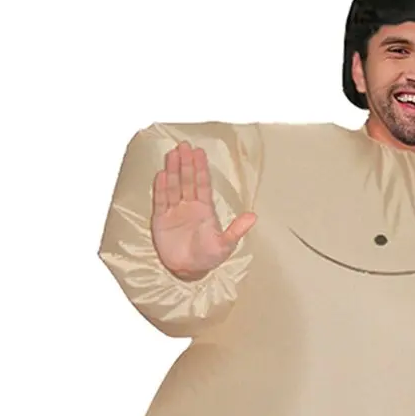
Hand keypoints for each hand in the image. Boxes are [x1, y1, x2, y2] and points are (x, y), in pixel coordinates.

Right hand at [150, 141, 256, 278]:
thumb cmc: (208, 257)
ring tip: (172, 154)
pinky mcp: (161, 219)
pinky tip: (161, 174)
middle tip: (184, 145)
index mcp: (205, 209)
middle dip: (186, 163)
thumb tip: (253, 216)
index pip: (202, 184)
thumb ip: (237, 230)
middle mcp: (189, 206)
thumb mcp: (226, 245)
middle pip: (187, 180)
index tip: (199, 152)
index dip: (201, 168)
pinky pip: (161, 201)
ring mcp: (175, 211)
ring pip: (174, 186)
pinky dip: (161, 188)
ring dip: (173, 170)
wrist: (188, 270)